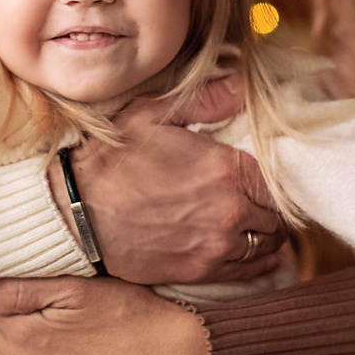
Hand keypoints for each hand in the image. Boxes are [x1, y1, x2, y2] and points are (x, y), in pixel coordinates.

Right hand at [65, 75, 287, 284]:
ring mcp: (217, 246)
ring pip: (268, 245)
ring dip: (267, 234)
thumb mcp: (153, 115)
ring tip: (258, 224)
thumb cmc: (112, 159)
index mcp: (225, 168)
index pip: (278, 177)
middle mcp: (230, 211)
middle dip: (273, 206)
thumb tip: (243, 82)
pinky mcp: (200, 272)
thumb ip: (207, 100)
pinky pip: (248, 271)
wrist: (76, 212)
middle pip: (278, 214)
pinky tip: (253, 252)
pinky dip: (256, 263)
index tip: (270, 174)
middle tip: (264, 199)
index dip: (277, 175)